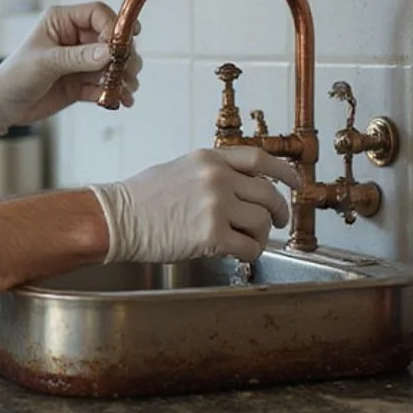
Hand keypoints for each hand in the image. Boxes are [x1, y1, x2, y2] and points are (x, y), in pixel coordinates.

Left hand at [0, 1, 140, 136]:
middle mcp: (75, 38)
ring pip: (112, 63)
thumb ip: (78, 58)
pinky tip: (122, 100)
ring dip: (124, 75)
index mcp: (62, 22)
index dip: (114, 26)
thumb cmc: (14, 76)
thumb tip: (109, 52)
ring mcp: (81, 61)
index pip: (97, 14)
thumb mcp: (45, 63)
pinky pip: (105, 84)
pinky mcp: (82, 82)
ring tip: (128, 88)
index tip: (121, 45)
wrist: (2, 105)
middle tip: (130, 70)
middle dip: (123, 55)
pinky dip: (116, 91)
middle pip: (111, 39)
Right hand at [87, 147, 300, 264]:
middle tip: (277, 224)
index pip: (260, 159)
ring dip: (260, 237)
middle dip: (279, 213)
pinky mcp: (211, 236)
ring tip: (245, 242)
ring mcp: (215, 206)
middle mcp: (217, 178)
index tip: (296, 183)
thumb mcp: (179, 170)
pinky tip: (237, 254)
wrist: (115, 219)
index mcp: (209, 159)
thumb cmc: (140, 200)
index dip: (285, 172)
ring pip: (262, 223)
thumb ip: (213, 174)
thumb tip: (243, 190)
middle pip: (269, 195)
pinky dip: (249, 254)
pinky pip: (250, 248)